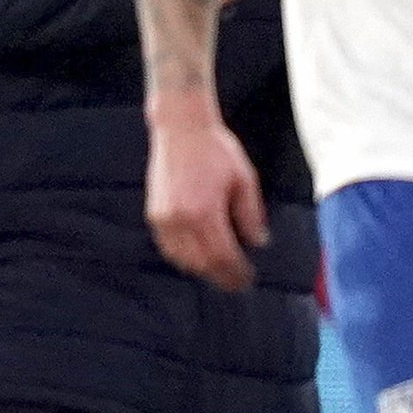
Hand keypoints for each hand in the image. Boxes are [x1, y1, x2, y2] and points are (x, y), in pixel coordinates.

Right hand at [146, 96, 268, 290]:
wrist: (181, 129)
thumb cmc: (215, 150)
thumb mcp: (244, 180)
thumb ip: (250, 214)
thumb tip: (258, 241)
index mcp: (205, 212)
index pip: (222, 256)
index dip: (236, 272)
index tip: (247, 279)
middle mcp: (181, 219)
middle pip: (202, 263)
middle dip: (221, 276)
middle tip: (236, 283)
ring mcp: (164, 218)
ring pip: (182, 258)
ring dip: (201, 269)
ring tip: (218, 272)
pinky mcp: (154, 212)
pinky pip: (168, 246)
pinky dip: (183, 257)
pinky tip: (196, 257)